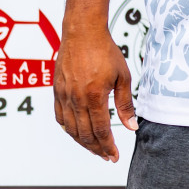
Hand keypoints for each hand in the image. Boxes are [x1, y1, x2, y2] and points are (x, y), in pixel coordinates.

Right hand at [53, 25, 135, 161]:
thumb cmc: (104, 51)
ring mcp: (64, 96)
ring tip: (94, 148)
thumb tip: (132, 127)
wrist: (82, 32)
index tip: (114, 156)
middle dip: (97, 149)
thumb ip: (125, 104)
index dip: (108, 147)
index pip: (101, 131)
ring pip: (71, 129)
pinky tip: (76, 133)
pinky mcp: (57, 91)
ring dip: (83, 142)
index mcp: (95, 96)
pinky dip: (68, 129)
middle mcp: (77, 99)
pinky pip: (60, 117)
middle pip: (85, 135)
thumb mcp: (122, 77)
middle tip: (106, 156)